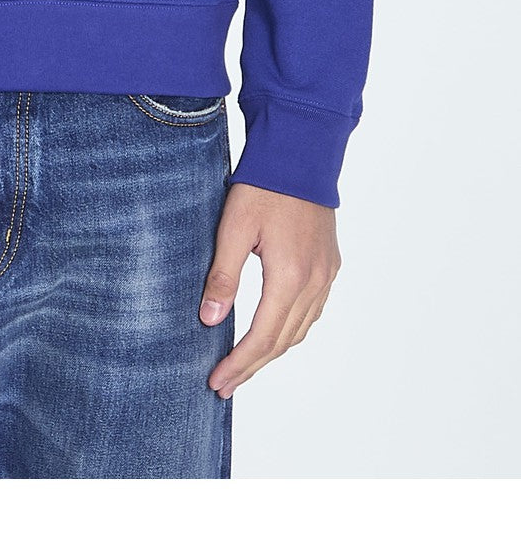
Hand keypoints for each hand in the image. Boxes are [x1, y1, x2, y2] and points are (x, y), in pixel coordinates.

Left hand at [199, 182, 340, 396]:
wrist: (302, 154)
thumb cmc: (264, 186)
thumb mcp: (233, 228)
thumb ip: (223, 275)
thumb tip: (209, 320)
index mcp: (290, 276)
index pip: (263, 337)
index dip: (239, 363)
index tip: (217, 382)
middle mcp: (315, 282)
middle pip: (283, 341)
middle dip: (252, 366)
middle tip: (225, 385)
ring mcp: (327, 274)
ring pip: (301, 329)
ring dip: (273, 351)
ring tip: (245, 366)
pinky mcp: (329, 264)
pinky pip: (312, 311)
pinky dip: (291, 330)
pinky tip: (274, 332)